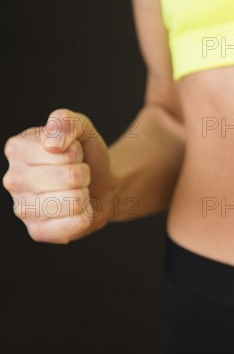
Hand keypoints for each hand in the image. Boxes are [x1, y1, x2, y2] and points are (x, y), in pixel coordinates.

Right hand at [3, 109, 117, 243]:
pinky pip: (76, 224)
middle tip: (77, 175)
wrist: (100, 184)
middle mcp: (13, 179)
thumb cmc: (85, 155)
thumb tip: (52, 144)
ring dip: (85, 194)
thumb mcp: (82, 128)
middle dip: (84, 174)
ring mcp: (22, 208)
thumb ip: (67, 122)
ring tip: (76, 191)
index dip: (77, 153)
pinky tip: (77, 210)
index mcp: (17, 149)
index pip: (64, 152)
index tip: (72, 154)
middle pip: (71, 178)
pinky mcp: (37, 231)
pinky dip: (87, 215)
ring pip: (74, 202)